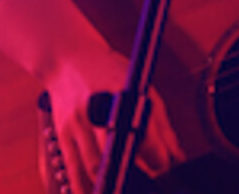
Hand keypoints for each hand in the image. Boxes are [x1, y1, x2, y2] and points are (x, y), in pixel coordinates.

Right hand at [38, 45, 183, 193]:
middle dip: (132, 173)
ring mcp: (77, 123)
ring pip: (92, 165)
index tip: (164, 165)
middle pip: (115, 151)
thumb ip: (161, 125)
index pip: (143, 130)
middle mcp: (97, 108)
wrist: (67, 59)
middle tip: (146, 184)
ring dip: (107, 184)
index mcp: (122, 93)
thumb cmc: (108, 72)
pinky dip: (82, 187)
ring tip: (119, 190)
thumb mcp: (141, 87)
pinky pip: (72, 168)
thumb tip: (176, 157)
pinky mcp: (62, 134)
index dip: (156, 153)